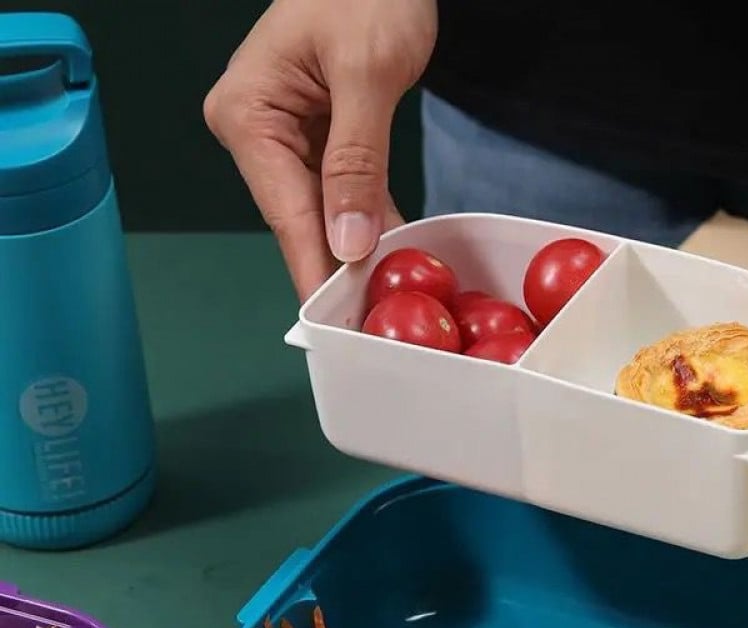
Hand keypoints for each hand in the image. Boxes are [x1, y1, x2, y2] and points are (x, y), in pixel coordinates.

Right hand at [203, 0, 436, 300]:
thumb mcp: (366, 73)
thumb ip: (356, 161)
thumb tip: (346, 242)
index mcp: (248, 113)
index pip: (286, 212)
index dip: (314, 270)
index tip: (332, 324)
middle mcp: (256, 130)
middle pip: (299, 219)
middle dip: (336, 268)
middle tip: (368, 324)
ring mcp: (285, 137)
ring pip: (322, 212)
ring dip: (355, 252)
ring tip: (384, 299)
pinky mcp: (318, 138)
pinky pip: (342, 192)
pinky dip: (367, 220)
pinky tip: (391, 252)